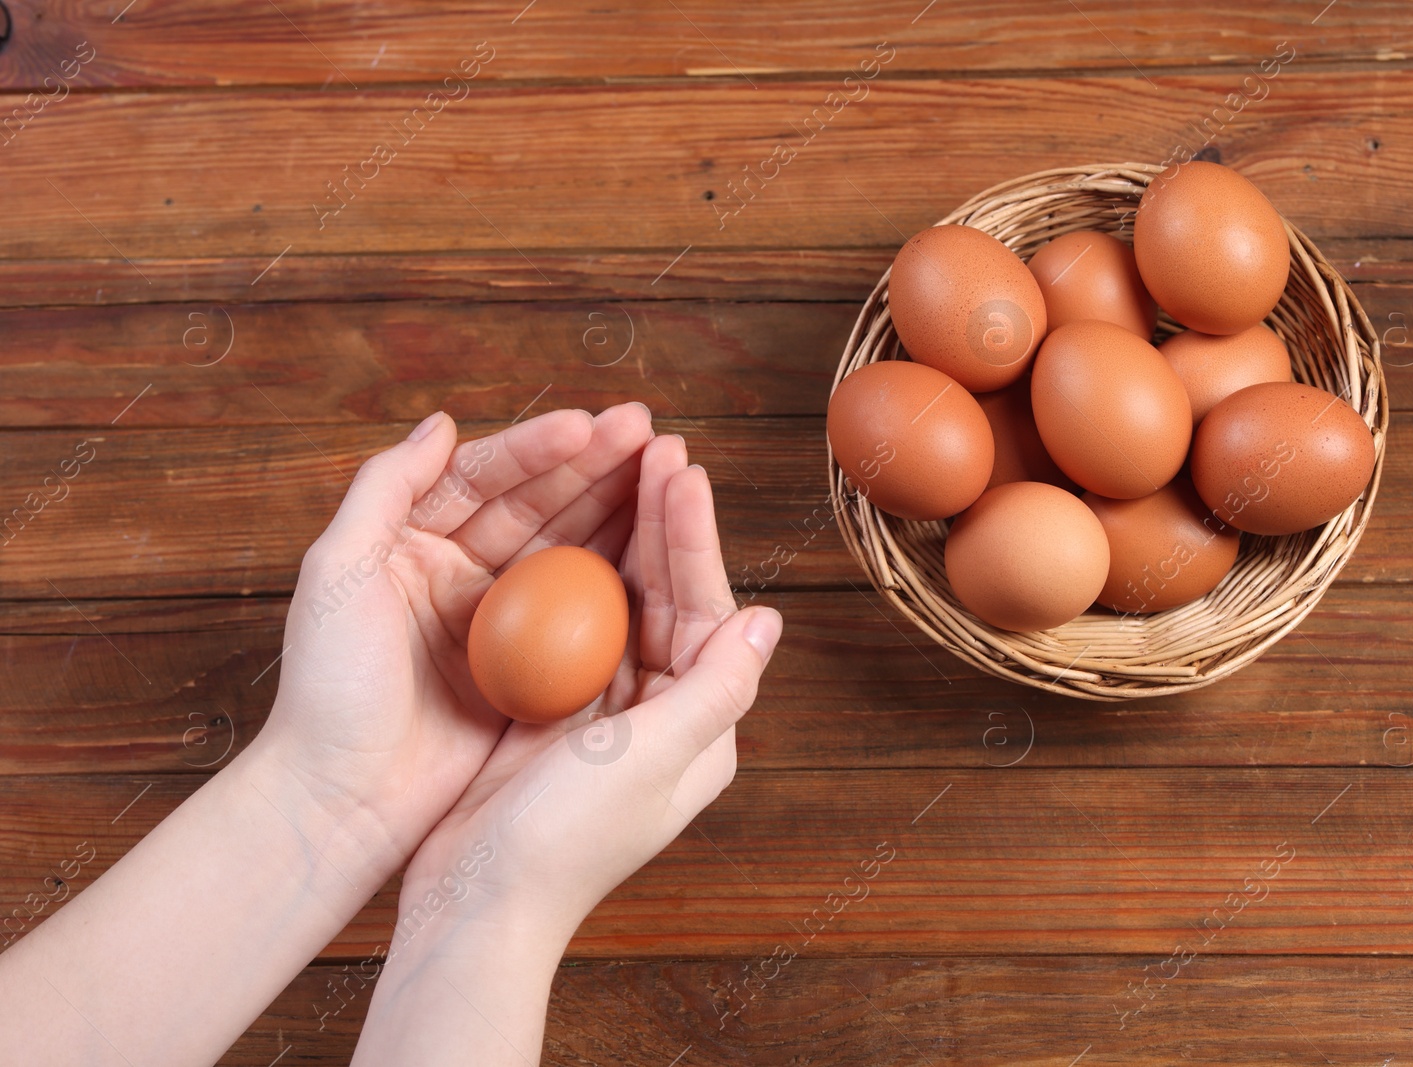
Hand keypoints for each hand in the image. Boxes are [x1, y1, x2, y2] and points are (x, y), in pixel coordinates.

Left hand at [255, 402, 655, 874]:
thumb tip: (442, 422)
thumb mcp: (337, 574)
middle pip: (536, 503)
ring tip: (665, 470)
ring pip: (567, 549)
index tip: (590, 427)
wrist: (344, 800)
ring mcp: (499, 623)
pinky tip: (657, 547)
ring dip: (616, 508)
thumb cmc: (328, 689)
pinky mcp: (528, 671)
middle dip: (593, 465)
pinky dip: (619, 577)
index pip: (484, 478)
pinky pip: (583, 614)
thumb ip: (383, 489)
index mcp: (413, 543)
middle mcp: (459, 573)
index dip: (537, 448)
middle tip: (649, 431)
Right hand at [351, 434, 782, 1063]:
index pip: (706, 611)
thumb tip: (768, 622)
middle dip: (664, 524)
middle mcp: (665, 715)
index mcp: (701, 727)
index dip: (694, 539)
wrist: (475, 905)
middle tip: (657, 445)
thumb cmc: (563, 841)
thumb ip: (712, 689)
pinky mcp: (559, 713)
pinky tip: (564, 528)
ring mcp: (610, 713)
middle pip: (669, 599)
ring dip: (623, 539)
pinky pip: (576, 628)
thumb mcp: (646, 759)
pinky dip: (573, 578)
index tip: (683, 471)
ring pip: (624, 604)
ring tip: (623, 468)